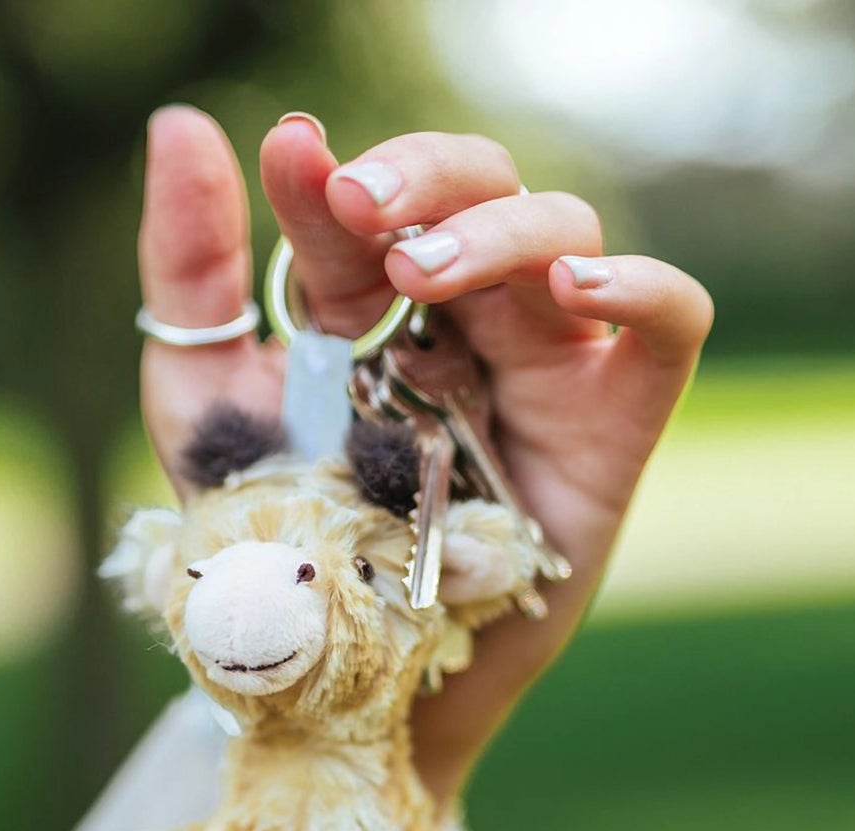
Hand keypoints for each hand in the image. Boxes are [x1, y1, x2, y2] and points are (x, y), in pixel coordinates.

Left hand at [136, 107, 712, 800]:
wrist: (349, 683)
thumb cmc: (282, 550)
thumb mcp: (206, 410)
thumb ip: (191, 276)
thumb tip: (182, 122)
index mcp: (372, 313)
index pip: (372, 208)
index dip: (334, 175)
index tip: (295, 162)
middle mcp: (464, 325)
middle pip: (484, 186)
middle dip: (424, 178)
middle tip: (358, 204)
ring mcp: (543, 367)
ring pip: (568, 234)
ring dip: (501, 231)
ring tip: (422, 274)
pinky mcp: (612, 428)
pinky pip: (672, 328)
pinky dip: (645, 288)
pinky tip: (577, 288)